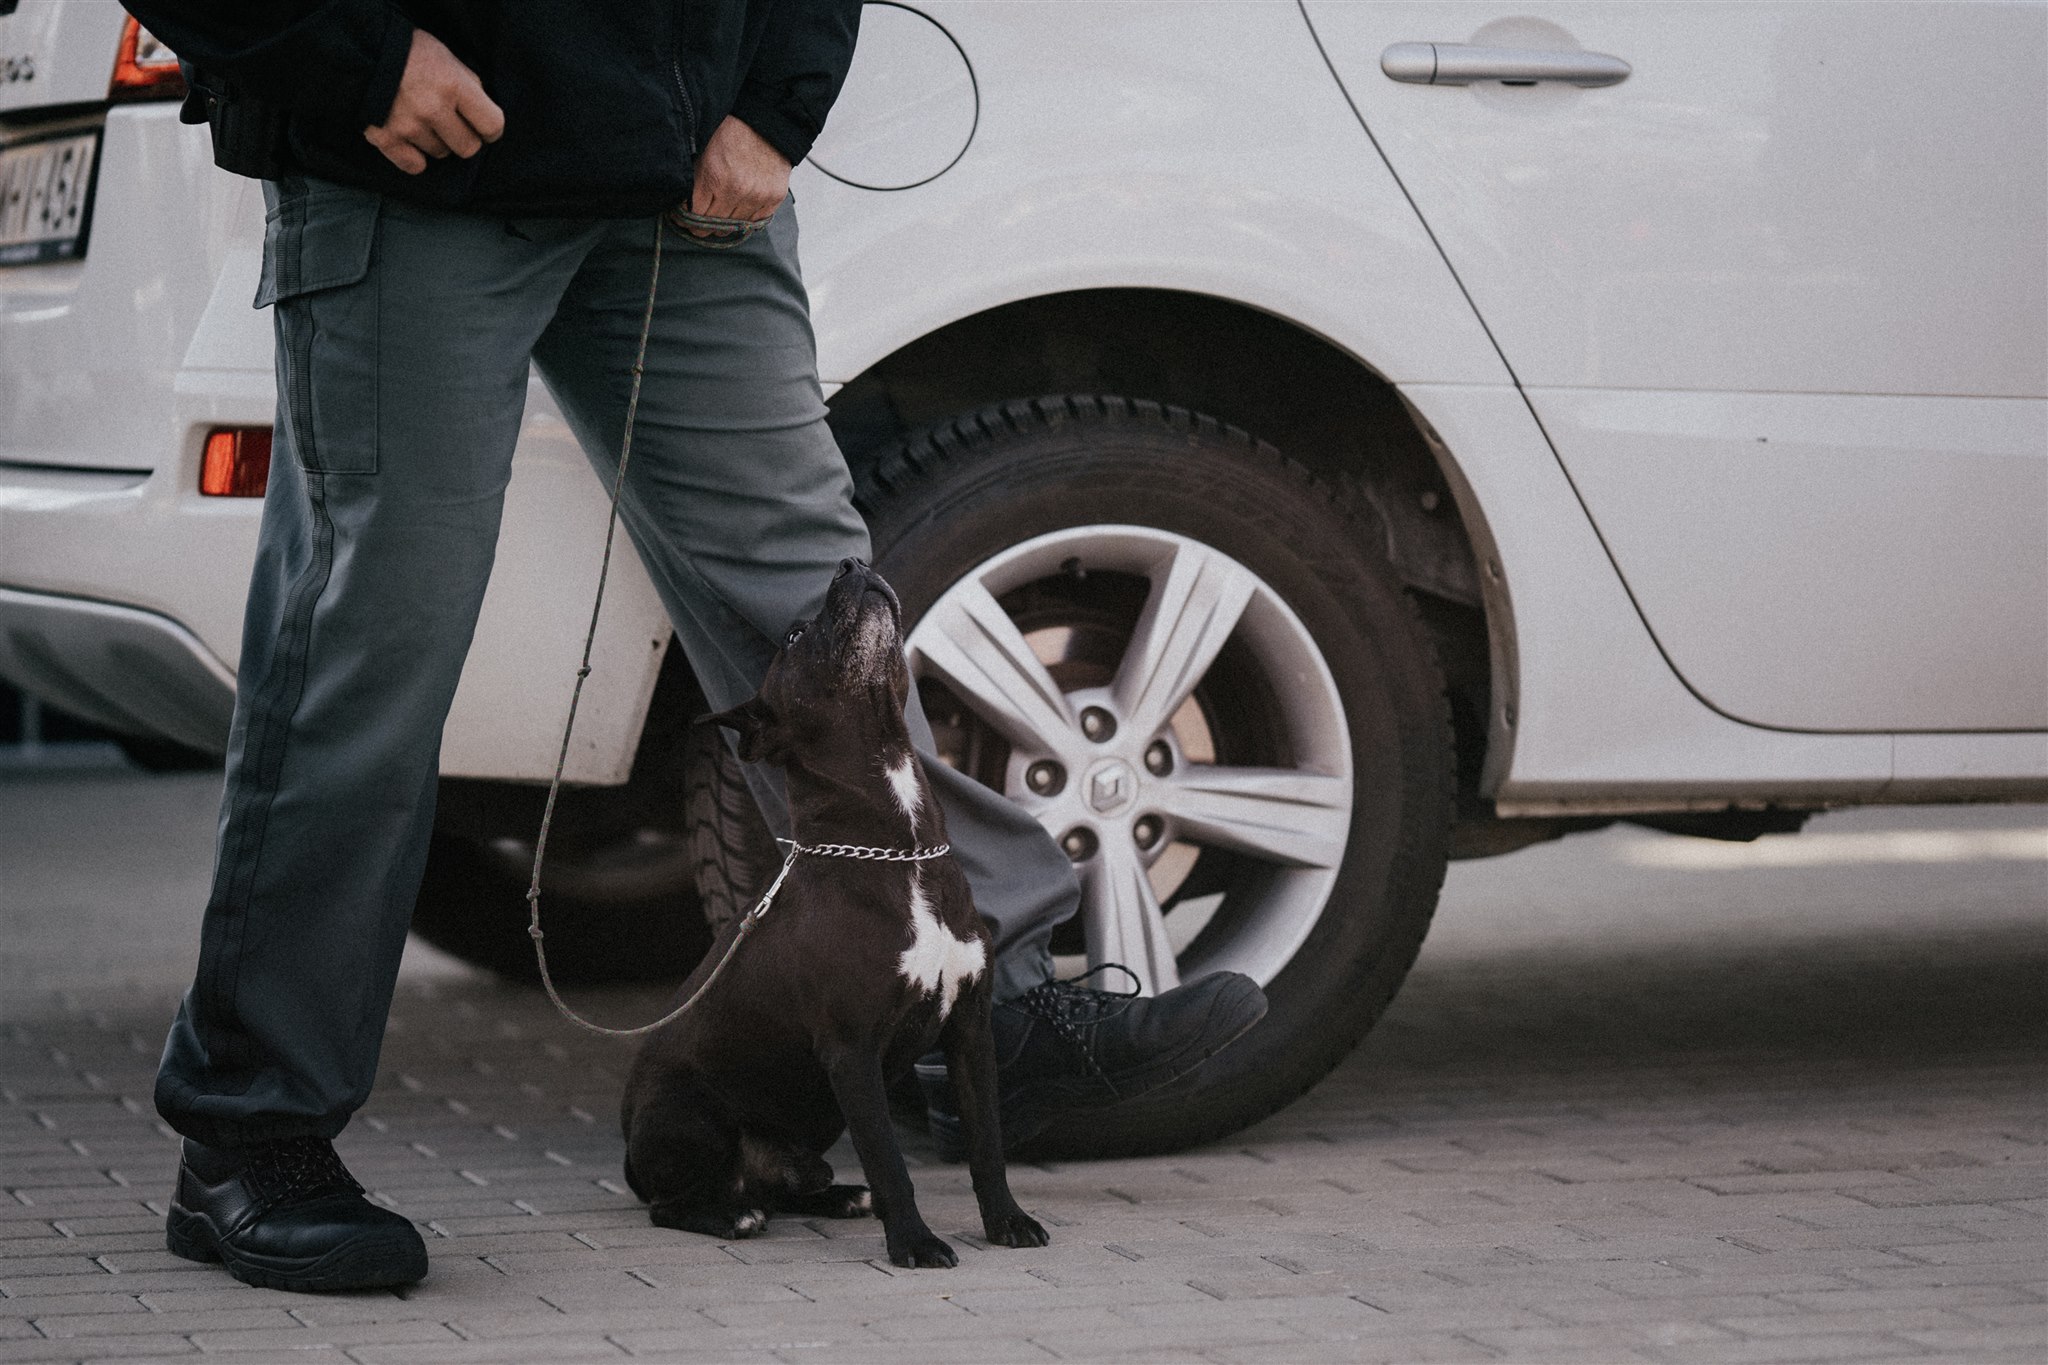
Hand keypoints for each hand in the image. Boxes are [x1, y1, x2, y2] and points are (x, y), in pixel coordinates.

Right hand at [363, 29, 503, 175]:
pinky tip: (411, 143)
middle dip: (464, 138)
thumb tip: (483, 112)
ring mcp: (409, 126)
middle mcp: (433, 108)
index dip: (490, 129)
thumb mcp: (446, 57)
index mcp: (453, 85)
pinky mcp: (387, 138)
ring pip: (440, 154)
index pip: (492, 125)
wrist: (361, 50)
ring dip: (436, 142)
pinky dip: (415, 158)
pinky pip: (414, 165)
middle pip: (468, 148)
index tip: (483, 128)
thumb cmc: (408, 51)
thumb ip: (468, 84)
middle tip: (452, 125)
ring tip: (423, 122)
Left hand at [685, 116, 791, 233]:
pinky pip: (755, 223)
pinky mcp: (774, 199)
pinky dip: (745, 219)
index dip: (687, 220)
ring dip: (725, 224)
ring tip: (720, 215)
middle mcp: (736, 190)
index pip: (695, 216)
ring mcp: (757, 196)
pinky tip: (739, 210)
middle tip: (700, 221)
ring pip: (734, 227)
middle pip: (714, 226)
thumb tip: (683, 205)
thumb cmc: (732, 134)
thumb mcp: (704, 152)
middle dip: (704, 225)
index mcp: (714, 177)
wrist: (766, 124)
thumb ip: (694, 179)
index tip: (684, 220)